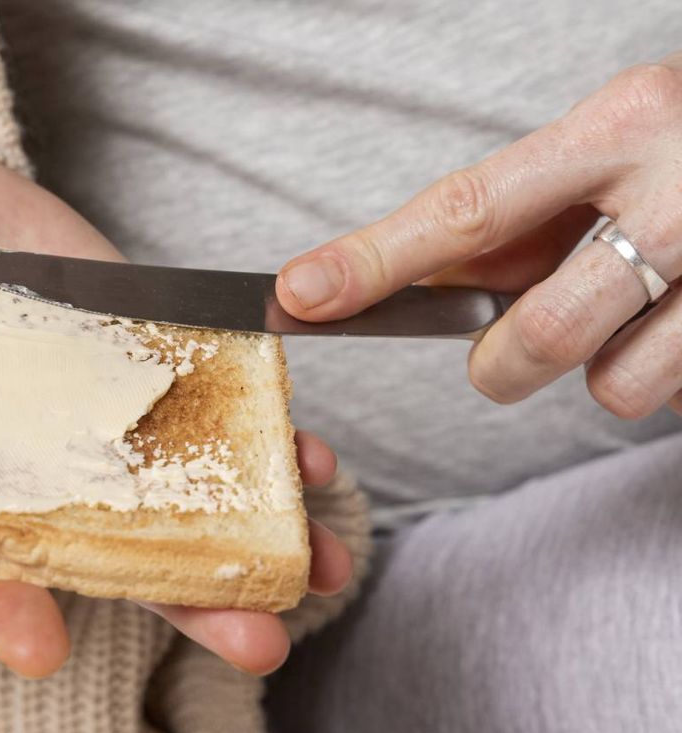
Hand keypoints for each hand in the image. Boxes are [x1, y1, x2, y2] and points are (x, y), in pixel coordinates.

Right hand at [0, 144, 351, 677]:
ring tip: (320, 565)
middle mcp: (22, 462)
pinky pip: (200, 402)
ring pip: (174, 490)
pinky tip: (310, 457)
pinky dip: (258, 435)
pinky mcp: (134, 351)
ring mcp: (85, 411)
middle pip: (107, 548)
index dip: (3, 601)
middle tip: (259, 644)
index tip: (43, 647)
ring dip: (251, 533)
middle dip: (184, 599)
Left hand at [275, 57, 681, 417]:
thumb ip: (524, 216)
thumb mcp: (612, 141)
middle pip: (536, 335)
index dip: (375, 260)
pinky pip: (678, 396)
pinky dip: (668, 373)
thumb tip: (420, 284)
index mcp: (624, 125)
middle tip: (508, 351)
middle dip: (501, 365)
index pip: (467, 208)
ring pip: (614, 388)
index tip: (300, 293)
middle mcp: (681, 195)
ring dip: (603, 371)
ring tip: (639, 314)